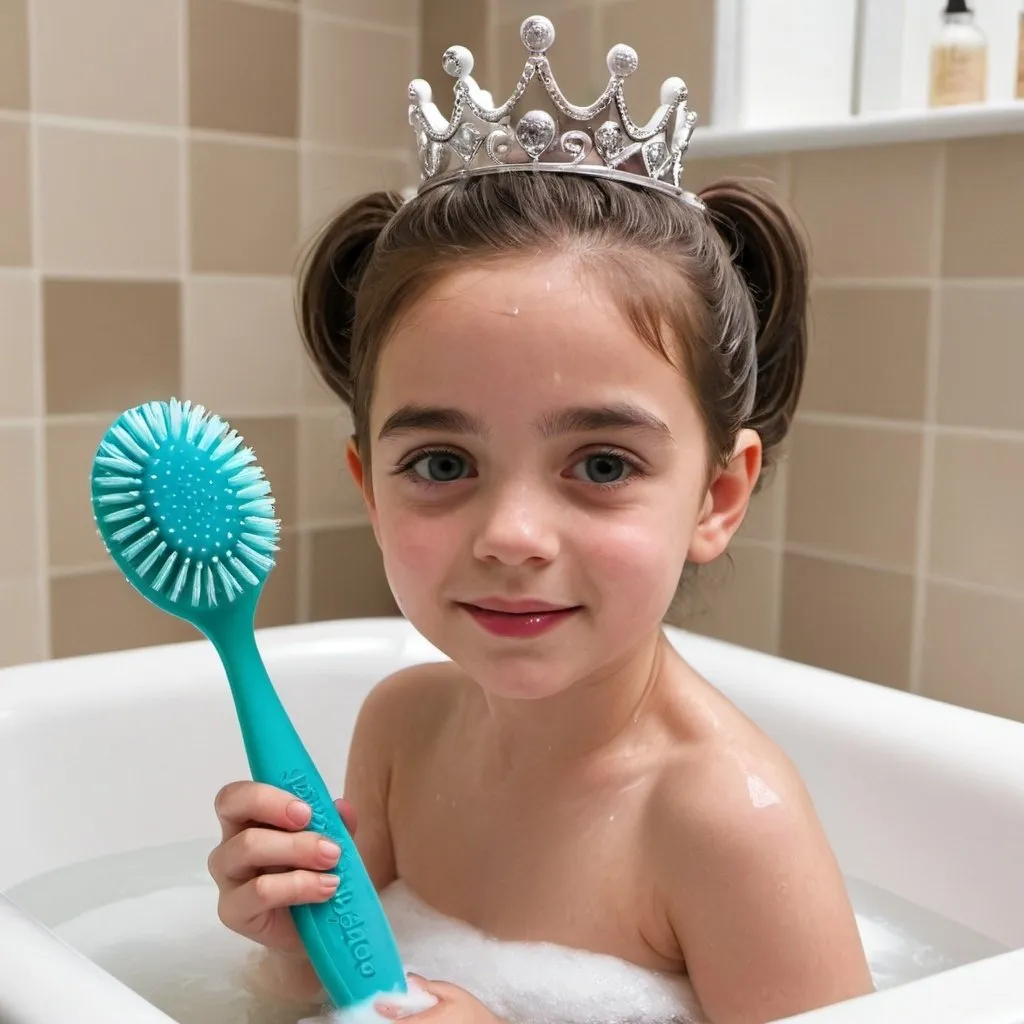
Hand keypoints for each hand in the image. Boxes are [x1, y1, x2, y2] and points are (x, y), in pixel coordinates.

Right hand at [207, 780, 356, 954]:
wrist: (317, 931)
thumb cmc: (317, 876)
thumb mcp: (333, 844)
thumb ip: (336, 824)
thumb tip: (341, 806)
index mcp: (249, 820)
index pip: (238, 793)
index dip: (268, 793)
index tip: (307, 808)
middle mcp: (231, 843)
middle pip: (232, 806)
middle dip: (277, 809)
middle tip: (314, 824)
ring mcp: (228, 877)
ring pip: (248, 846)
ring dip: (297, 849)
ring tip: (331, 861)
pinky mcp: (232, 911)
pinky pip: (260, 890)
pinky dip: (299, 886)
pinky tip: (326, 889)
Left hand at [375, 977, 505, 1022]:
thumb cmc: (469, 1011)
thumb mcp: (451, 991)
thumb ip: (429, 986)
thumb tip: (409, 979)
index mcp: (427, 1022)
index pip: (399, 1022)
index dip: (385, 1014)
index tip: (375, 1005)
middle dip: (388, 1018)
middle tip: (379, 1007)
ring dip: (396, 1021)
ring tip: (387, 1011)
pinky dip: (405, 1022)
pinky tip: (401, 1016)